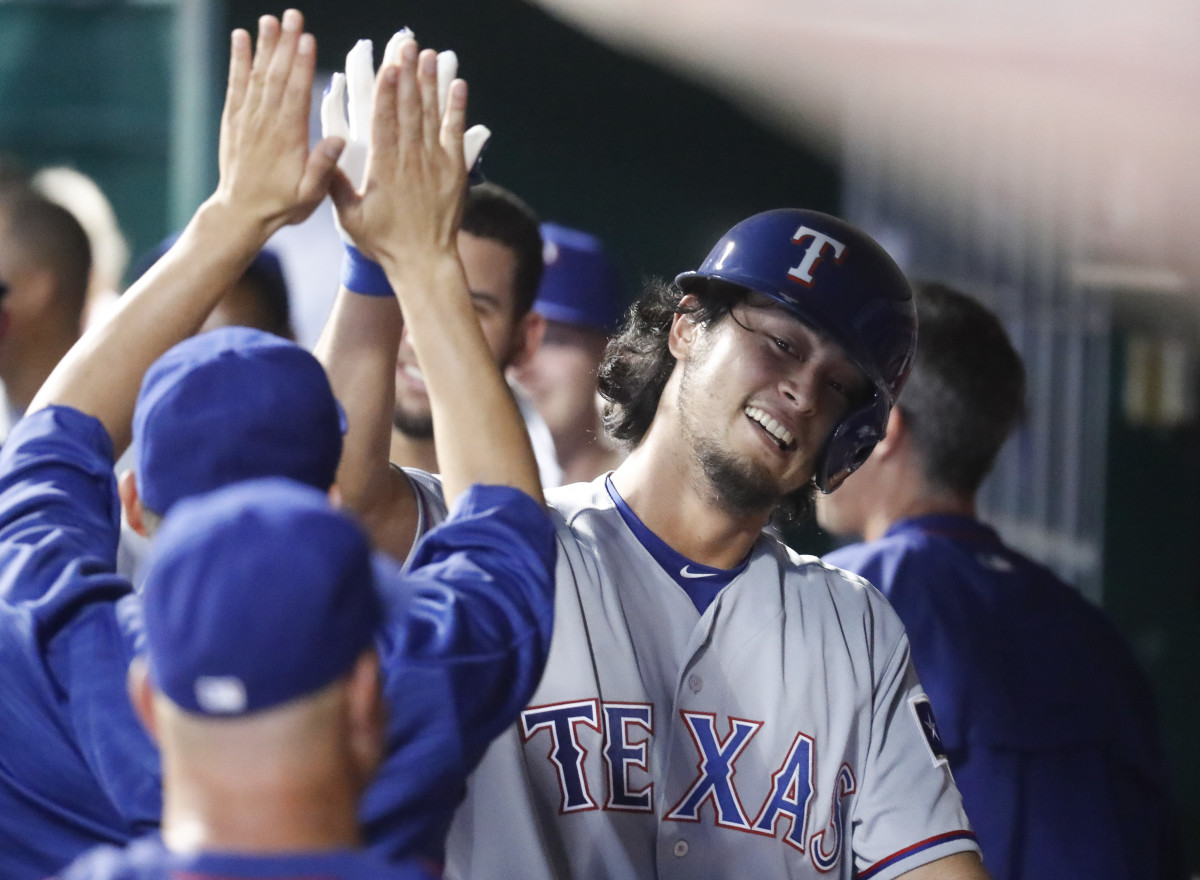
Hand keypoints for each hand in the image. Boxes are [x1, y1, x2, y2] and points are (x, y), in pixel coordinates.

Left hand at [212, 10, 343, 238]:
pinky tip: (240, 38)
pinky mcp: (235, 120)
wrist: (242, 213)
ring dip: (264, 45)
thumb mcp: (310, 194)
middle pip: (277, 76)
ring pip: (257, 76)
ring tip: (270, 19)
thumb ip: (322, 167)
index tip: (306, 38)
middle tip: (293, 15)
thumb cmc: (283, 205)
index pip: (295, 94)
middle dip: (285, 44)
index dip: (301, 65)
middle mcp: (266, 123)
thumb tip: (337, 139)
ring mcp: (248, 119)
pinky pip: (236, 85)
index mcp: (288, 138)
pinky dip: (238, 60)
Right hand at [330, 39, 468, 269]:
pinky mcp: (454, 171)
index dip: (386, 91)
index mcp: (385, 168)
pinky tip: (457, 85)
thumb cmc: (384, 242)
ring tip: (429, 55)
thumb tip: (322, 154)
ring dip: (430, 83)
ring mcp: (435, 164)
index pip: (384, 121)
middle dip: (408, 75)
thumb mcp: (351, 218)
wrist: (424, 262)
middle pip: (409, 109)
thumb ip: (336, 185)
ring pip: (431, 116)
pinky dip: (456, 109)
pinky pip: (455, 134)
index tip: (387, 66)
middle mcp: (411, 161)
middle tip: (406, 45)